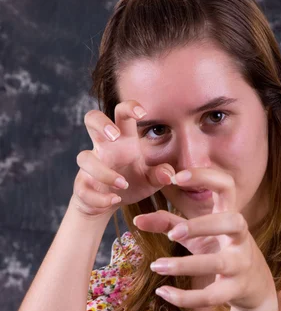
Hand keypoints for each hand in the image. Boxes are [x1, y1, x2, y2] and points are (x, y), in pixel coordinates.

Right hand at [71, 100, 175, 216]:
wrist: (111, 203)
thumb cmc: (133, 182)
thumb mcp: (152, 179)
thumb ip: (161, 174)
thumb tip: (168, 174)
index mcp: (123, 140)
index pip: (121, 114)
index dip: (129, 108)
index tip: (142, 113)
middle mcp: (104, 148)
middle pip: (91, 119)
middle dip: (100, 123)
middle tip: (114, 136)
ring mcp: (90, 165)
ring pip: (84, 158)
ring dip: (103, 172)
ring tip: (123, 184)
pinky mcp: (82, 185)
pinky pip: (82, 188)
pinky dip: (99, 197)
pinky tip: (114, 200)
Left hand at [133, 167, 275, 310]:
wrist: (255, 287)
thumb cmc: (222, 250)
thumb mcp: (199, 235)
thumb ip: (170, 223)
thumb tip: (137, 221)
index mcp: (231, 216)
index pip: (227, 186)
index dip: (205, 177)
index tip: (176, 177)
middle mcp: (240, 238)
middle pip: (231, 222)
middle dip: (202, 225)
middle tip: (172, 233)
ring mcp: (240, 264)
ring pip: (217, 263)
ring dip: (184, 264)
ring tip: (156, 265)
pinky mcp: (235, 290)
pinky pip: (211, 296)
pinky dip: (185, 297)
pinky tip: (163, 292)